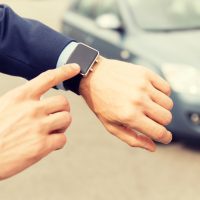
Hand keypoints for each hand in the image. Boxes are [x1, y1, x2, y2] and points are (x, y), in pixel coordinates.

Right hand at [0, 64, 79, 179]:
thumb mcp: (5, 106)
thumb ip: (25, 101)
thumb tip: (44, 103)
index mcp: (20, 96)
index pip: (48, 77)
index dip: (64, 71)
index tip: (76, 67)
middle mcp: (31, 108)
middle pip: (64, 102)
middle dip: (62, 110)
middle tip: (55, 118)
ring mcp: (37, 127)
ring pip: (66, 119)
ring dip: (62, 126)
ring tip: (51, 131)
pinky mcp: (41, 146)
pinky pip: (62, 139)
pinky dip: (58, 142)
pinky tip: (47, 145)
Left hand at [79, 57, 172, 151]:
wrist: (93, 76)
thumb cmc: (100, 103)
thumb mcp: (111, 125)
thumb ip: (132, 138)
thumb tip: (153, 147)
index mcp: (129, 116)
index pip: (159, 132)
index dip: (165, 138)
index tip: (165, 137)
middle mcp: (138, 101)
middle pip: (166, 118)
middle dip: (161, 123)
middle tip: (151, 119)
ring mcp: (143, 85)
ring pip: (168, 103)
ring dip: (162, 108)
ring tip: (150, 106)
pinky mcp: (145, 73)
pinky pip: (166, 87)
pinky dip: (163, 94)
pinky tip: (151, 95)